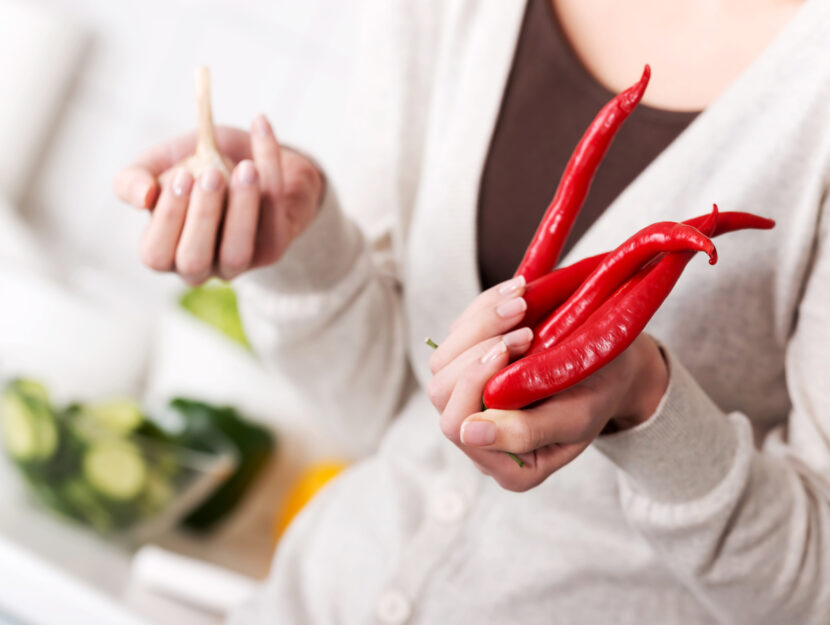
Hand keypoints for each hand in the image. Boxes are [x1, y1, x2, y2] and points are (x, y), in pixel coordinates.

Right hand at [114, 115, 322, 283]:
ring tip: (246, 168)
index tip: (181, 176)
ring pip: (237, 252)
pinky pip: (273, 218)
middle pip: (194, 261)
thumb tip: (141, 195)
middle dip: (202, 216)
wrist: (253, 156)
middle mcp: (202, 265)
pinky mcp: (273, 247)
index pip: (156, 255)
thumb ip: (135, 178)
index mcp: (168, 250)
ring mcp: (240, 262)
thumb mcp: (161, 163)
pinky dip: (271, 171)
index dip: (167, 219)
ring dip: (241, 208)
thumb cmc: (201, 166)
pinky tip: (262, 132)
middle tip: (211, 174)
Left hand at [427, 277, 668, 491]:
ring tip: (522, 302)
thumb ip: (526, 432)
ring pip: (443, 361)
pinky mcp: (470, 364)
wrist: (612, 365)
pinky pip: (458, 334)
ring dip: (479, 325)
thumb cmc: (599, 395)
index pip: (458, 426)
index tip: (513, 345)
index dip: (476, 381)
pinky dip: (484, 309)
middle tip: (524, 322)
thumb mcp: (576, 418)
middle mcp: (479, 435)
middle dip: (477, 348)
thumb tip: (470, 433)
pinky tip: (517, 293)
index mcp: (505, 464)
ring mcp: (470, 399)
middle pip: (442, 391)